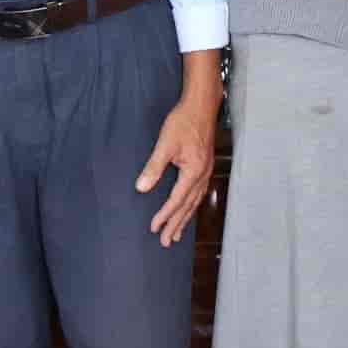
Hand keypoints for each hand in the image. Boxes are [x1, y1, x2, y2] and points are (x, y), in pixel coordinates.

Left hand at [137, 91, 218, 247]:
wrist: (202, 104)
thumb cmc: (184, 121)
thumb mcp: (165, 143)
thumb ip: (154, 167)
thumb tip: (141, 188)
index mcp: (193, 172)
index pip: (176, 200)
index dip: (164, 215)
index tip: (154, 228)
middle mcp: (202, 175)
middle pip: (188, 206)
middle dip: (176, 224)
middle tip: (166, 242)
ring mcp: (206, 171)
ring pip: (195, 201)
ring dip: (185, 218)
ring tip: (176, 233)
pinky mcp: (205, 165)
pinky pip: (198, 193)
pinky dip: (191, 205)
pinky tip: (188, 208)